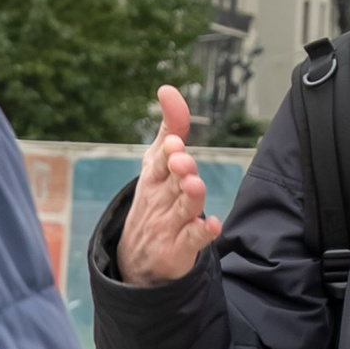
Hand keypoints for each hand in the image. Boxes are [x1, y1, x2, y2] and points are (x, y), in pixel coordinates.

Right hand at [115, 87, 221, 283]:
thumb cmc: (154, 199)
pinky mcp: (179, 249)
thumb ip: (170, 126)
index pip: (160, 160)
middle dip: (179, 169)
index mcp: (155, 177)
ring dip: (191, 196)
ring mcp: (169, 224)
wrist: (137, 260)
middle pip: (172, 182)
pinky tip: (212, 225)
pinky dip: (202, 232)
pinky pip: (191, 240)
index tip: (174, 141)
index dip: (168, 151)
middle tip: (183, 160)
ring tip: (196, 184)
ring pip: (184, 208)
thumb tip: (168, 88)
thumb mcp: (157, 163)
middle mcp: (161, 199)